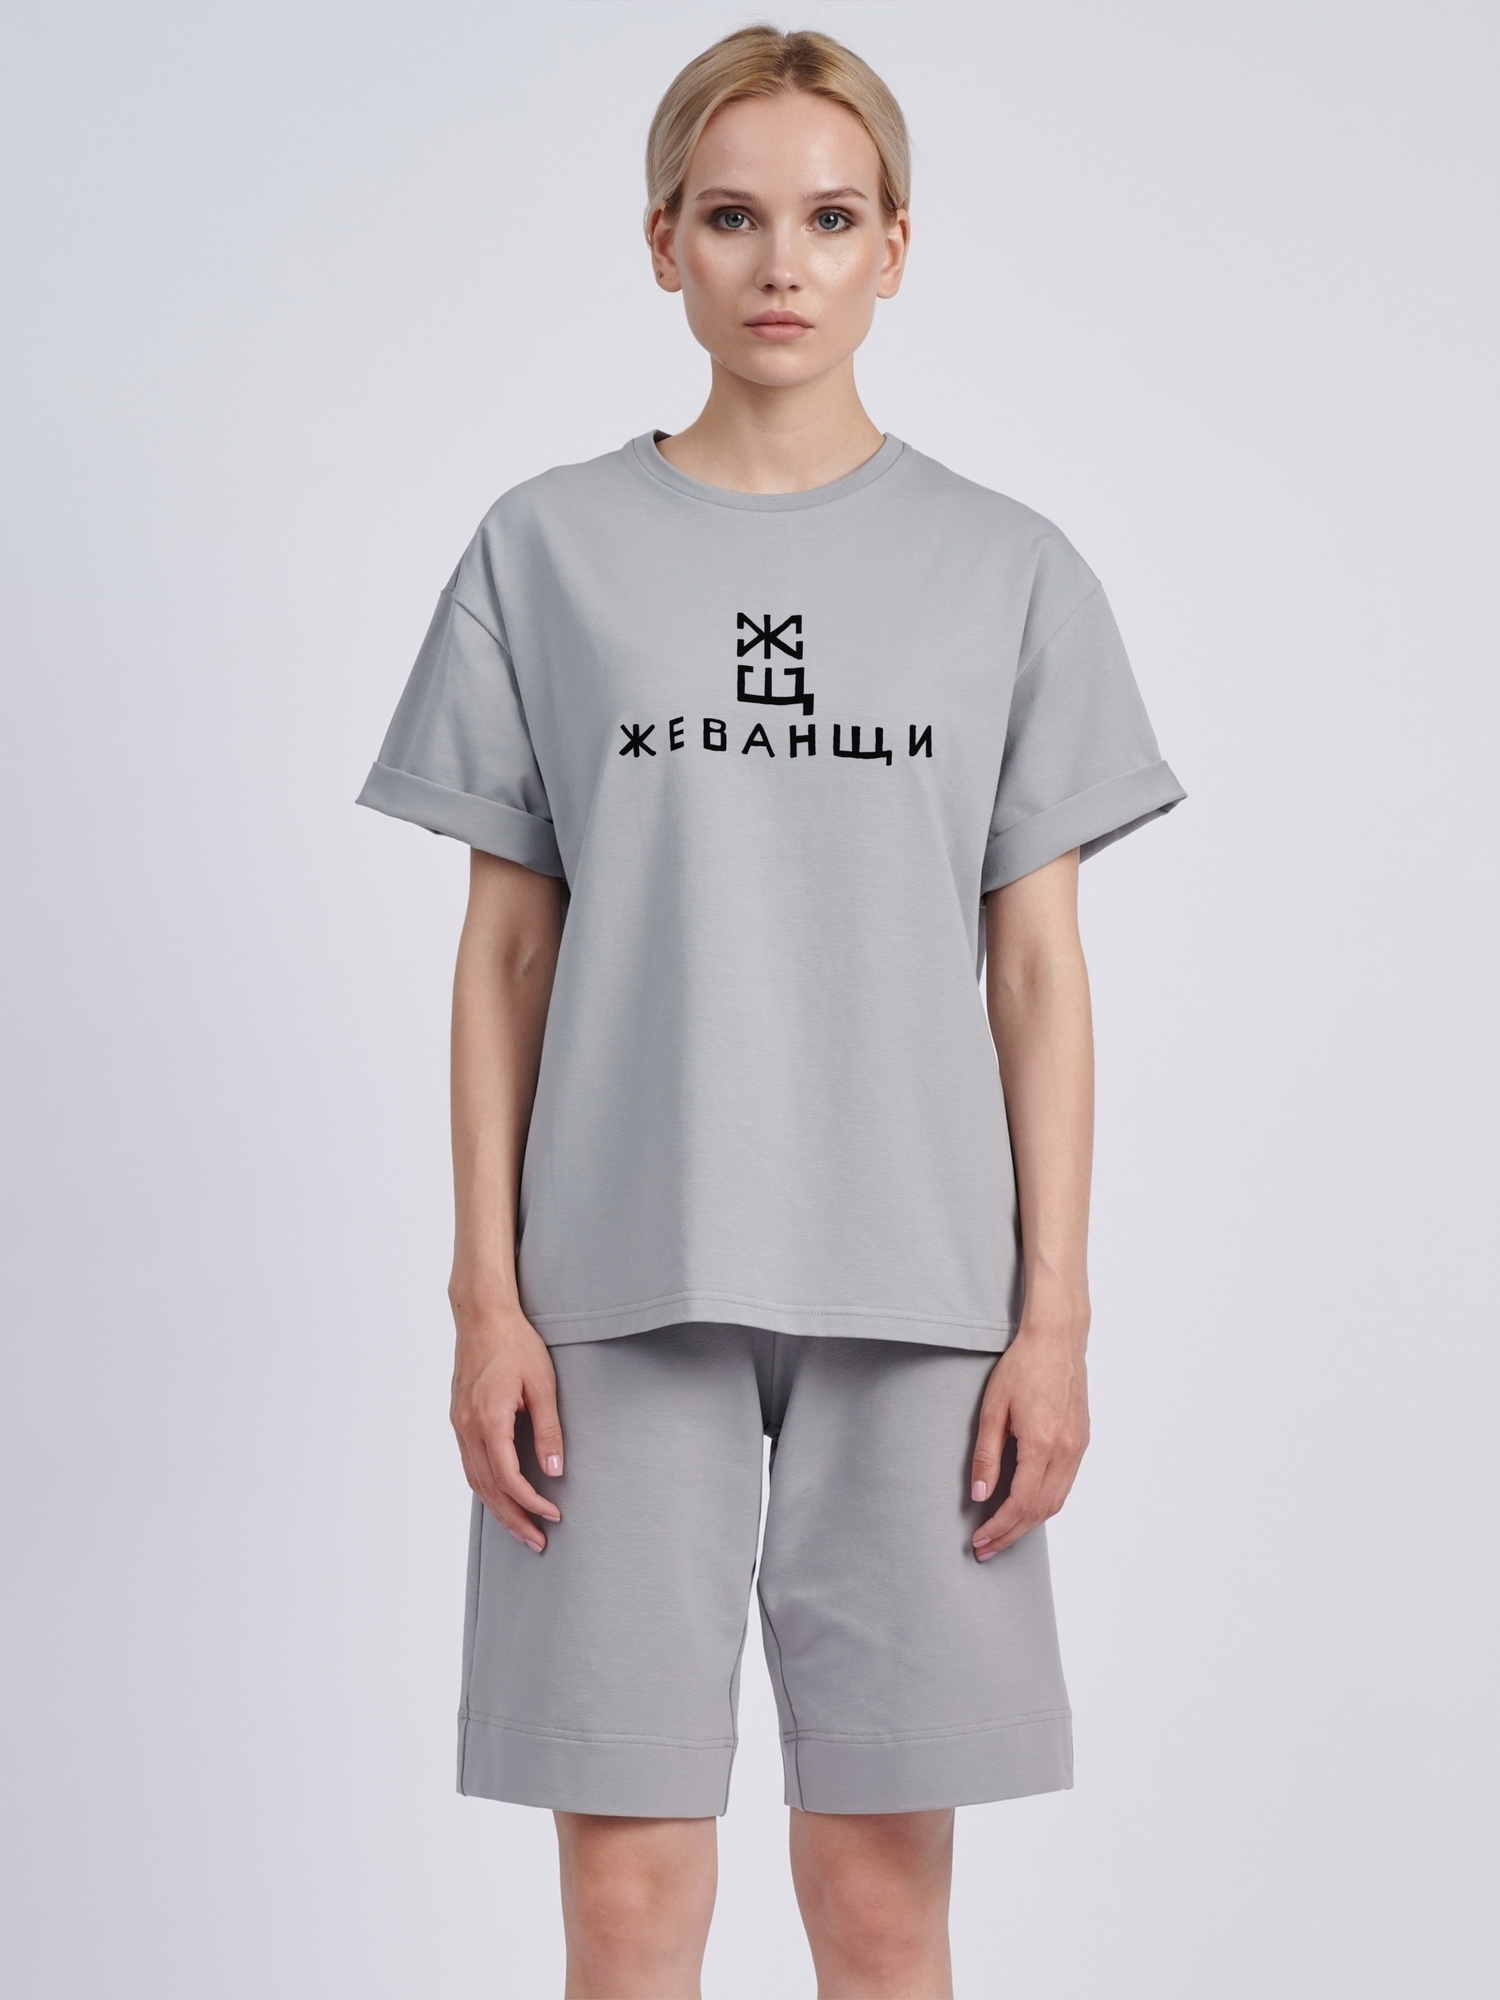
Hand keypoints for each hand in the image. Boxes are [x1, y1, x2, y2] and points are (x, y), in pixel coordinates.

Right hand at [449, 1304, 564, 1552]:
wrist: (483, 1315)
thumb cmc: (516, 1344)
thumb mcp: (543, 1385)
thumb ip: (549, 1430)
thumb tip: (556, 1471)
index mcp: (488, 1420)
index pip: (508, 1478)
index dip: (530, 1503)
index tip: (553, 1515)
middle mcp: (467, 1427)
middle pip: (488, 1488)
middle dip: (513, 1519)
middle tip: (537, 1542)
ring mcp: (458, 1424)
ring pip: (475, 1480)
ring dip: (498, 1508)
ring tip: (521, 1529)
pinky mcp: (458, 1419)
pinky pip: (469, 1464)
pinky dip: (485, 1487)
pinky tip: (500, 1497)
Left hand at [970, 1323, 1089, 1558]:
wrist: (1056, 1341)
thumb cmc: (1022, 1368)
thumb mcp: (992, 1410)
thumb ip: (986, 1456)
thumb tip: (979, 1495)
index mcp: (1041, 1444)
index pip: (1020, 1503)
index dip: (999, 1527)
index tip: (979, 1540)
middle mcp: (1066, 1451)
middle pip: (1040, 1511)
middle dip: (1011, 1534)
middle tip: (987, 1550)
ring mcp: (1078, 1448)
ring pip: (1056, 1502)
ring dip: (1029, 1524)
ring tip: (1003, 1535)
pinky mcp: (1082, 1442)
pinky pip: (1064, 1485)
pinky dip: (1045, 1504)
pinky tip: (1026, 1508)